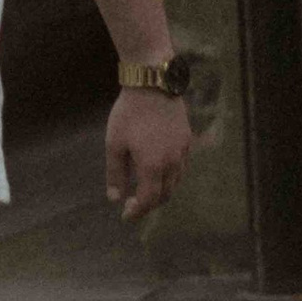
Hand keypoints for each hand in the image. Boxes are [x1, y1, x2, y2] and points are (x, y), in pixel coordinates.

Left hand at [107, 89, 191, 223]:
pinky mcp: (187, 140)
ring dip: (161, 191)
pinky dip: (170, 177)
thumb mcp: (114, 143)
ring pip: (175, 182)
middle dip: (149, 204)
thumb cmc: (129, 113)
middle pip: (164, 195)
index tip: (125, 216)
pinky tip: (157, 170)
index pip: (148, 200)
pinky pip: (181, 167)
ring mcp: (182, 152)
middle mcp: (172, 163)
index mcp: (152, 166)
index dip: (137, 212)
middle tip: (132, 204)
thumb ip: (115, 173)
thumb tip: (114, 198)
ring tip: (144, 189)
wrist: (152, 84)